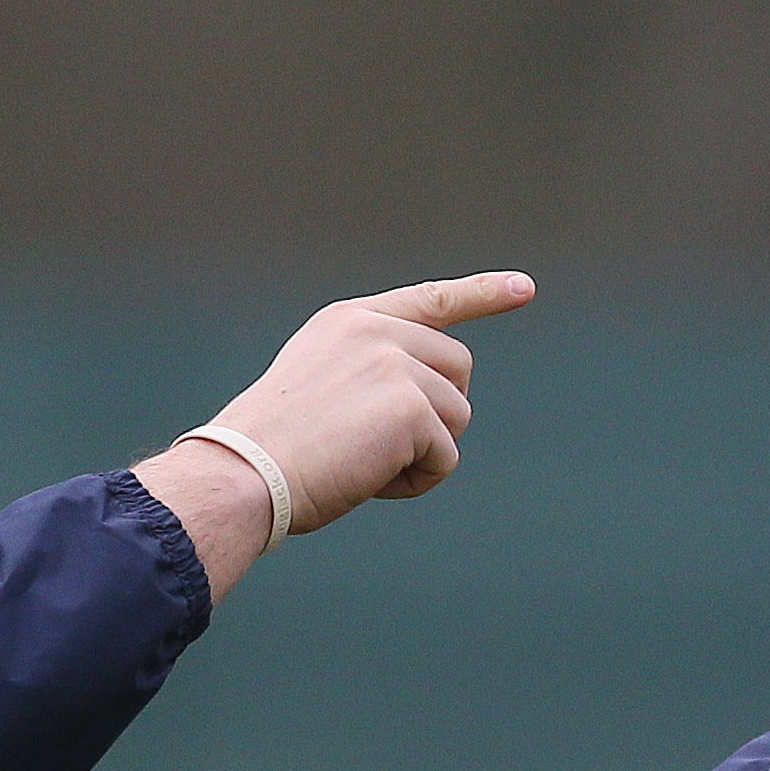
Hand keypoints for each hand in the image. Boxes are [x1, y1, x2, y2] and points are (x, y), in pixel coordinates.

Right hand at [132, 273, 535, 594]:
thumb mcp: (319, 390)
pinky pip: (446, 457)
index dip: (482, 294)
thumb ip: (374, 377)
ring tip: (361, 462)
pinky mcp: (413, 406)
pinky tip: (368, 480)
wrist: (245, 472)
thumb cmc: (270, 451)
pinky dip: (416, 482)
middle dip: (434, 415)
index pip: (430, 300)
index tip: (524, 288)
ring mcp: (397, 363)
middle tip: (374, 444)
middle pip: (457, 371)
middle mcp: (378, 331)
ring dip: (421, 453)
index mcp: (350, 321)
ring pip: (457, 417)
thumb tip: (436, 412)